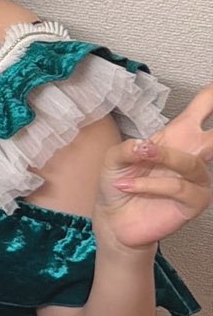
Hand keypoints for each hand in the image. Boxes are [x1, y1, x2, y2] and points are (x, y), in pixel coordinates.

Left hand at [95, 84, 212, 254]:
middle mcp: (192, 154)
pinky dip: (151, 184)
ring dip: (163, 158)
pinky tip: (130, 185)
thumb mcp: (113, 159)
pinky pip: (178, 187)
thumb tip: (145, 146)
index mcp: (177, 136)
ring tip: (139, 158)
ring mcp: (196, 179)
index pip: (203, 107)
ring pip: (190, 162)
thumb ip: (127, 148)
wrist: (115, 220)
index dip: (212, 95)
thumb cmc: (119, 184)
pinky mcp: (194, 201)